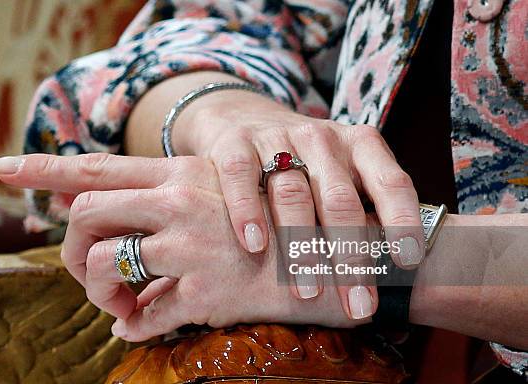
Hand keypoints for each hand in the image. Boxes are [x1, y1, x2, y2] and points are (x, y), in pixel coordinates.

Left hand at [0, 153, 363, 340]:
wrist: (343, 255)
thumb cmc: (287, 224)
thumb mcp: (235, 197)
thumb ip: (180, 204)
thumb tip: (134, 229)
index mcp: (185, 174)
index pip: (101, 164)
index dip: (47, 166)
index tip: (3, 166)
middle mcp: (180, 202)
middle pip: (87, 213)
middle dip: (72, 245)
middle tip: (85, 268)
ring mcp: (189, 247)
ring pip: (103, 266)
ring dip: (100, 291)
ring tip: (118, 302)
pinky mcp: (204, 292)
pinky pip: (144, 314)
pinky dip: (132, 325)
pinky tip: (135, 326)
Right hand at [174, 89, 423, 318]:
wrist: (246, 116)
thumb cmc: (304, 160)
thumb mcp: (342, 169)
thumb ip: (364, 206)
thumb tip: (393, 271)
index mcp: (360, 145)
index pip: (391, 181)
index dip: (402, 220)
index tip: (406, 262)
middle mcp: (321, 139)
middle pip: (340, 199)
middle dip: (350, 257)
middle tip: (356, 304)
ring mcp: (277, 139)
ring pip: (293, 194)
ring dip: (302, 247)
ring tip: (308, 291)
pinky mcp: (236, 144)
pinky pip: (241, 177)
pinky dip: (247, 212)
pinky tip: (254, 245)